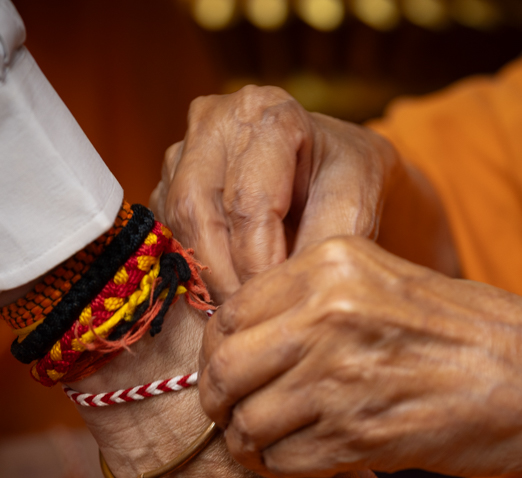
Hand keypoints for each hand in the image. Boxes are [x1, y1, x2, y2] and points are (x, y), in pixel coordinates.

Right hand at [149, 85, 457, 299]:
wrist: (331, 165)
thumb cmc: (347, 181)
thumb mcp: (354, 210)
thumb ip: (317, 248)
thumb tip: (280, 295)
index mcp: (267, 113)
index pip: (249, 203)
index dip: (259, 265)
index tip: (275, 308)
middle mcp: (214, 121)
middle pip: (202, 212)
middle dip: (227, 276)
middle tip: (252, 319)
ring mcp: (183, 149)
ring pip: (179, 225)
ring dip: (207, 275)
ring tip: (240, 310)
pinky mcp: (168, 180)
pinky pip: (168, 232)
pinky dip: (194, 267)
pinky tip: (223, 290)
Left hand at [199, 236, 521, 477]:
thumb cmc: (460, 332)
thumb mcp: (381, 283)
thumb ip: (308, 299)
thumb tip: (233, 336)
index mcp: (330, 263)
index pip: (231, 311)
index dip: (218, 350)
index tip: (229, 368)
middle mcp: (327, 313)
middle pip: (224, 368)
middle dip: (219, 399)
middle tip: (231, 413)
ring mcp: (339, 376)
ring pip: (246, 420)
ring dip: (248, 440)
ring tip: (265, 441)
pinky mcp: (355, 434)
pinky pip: (281, 458)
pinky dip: (278, 466)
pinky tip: (296, 458)